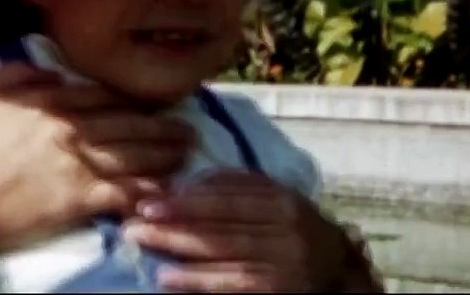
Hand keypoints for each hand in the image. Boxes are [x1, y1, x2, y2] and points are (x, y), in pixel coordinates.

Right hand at [0, 63, 194, 252]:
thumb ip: (16, 76)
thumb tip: (52, 72)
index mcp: (45, 101)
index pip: (100, 96)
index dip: (129, 101)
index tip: (148, 105)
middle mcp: (67, 127)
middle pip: (126, 123)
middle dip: (160, 126)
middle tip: (188, 128)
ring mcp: (74, 163)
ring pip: (132, 154)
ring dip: (164, 154)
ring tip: (188, 153)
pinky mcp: (74, 198)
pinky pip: (121, 193)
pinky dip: (146, 191)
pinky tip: (166, 192)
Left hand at [120, 170, 373, 291]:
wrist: (337, 274)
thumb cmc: (291, 232)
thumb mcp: (272, 203)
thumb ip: (233, 189)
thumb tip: (179, 184)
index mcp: (282, 199)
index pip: (226, 195)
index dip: (184, 197)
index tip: (146, 199)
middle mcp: (288, 227)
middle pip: (219, 221)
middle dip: (172, 220)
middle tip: (132, 220)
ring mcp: (286, 260)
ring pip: (222, 250)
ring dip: (176, 246)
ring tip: (140, 241)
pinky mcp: (278, 288)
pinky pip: (231, 282)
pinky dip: (197, 280)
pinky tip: (167, 278)